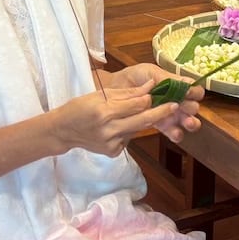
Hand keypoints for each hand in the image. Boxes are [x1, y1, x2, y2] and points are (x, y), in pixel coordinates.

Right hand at [51, 81, 187, 156]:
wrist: (63, 131)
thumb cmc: (79, 108)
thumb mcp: (99, 95)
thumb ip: (126, 93)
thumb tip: (149, 87)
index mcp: (104, 113)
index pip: (135, 105)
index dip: (149, 99)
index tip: (163, 94)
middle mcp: (109, 130)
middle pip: (142, 120)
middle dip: (160, 112)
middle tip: (175, 105)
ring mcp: (112, 144)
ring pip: (137, 129)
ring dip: (144, 119)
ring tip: (148, 111)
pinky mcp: (114, 152)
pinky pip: (129, 137)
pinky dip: (131, 129)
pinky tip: (122, 124)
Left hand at [103, 63, 202, 143]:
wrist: (114, 89)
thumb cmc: (133, 78)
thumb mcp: (149, 72)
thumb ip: (165, 78)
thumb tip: (183, 82)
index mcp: (176, 86)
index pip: (194, 90)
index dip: (194, 92)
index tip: (187, 92)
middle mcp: (176, 100)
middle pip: (193, 107)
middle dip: (192, 109)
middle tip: (186, 109)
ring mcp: (169, 114)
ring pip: (187, 121)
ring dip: (189, 123)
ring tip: (186, 123)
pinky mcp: (160, 126)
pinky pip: (173, 132)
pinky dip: (176, 133)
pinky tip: (175, 133)